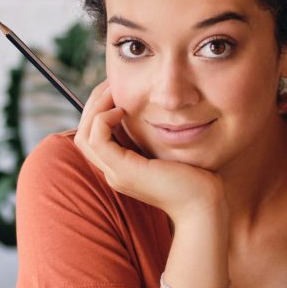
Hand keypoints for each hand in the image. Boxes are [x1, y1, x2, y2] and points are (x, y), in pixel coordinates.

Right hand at [74, 80, 225, 223]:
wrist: (203, 204)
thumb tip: (150, 108)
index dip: (99, 109)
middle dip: (93, 104)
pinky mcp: (124, 171)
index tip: (115, 89)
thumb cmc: (195, 178)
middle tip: (109, 83)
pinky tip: (122, 109)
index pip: (94, 135)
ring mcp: (116, 173)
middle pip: (83, 133)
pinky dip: (103, 119)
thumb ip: (155, 135)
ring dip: (95, 107)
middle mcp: (113, 172)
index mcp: (121, 167)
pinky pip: (97, 139)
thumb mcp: (168, 149)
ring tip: (112, 90)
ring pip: (84, 135)